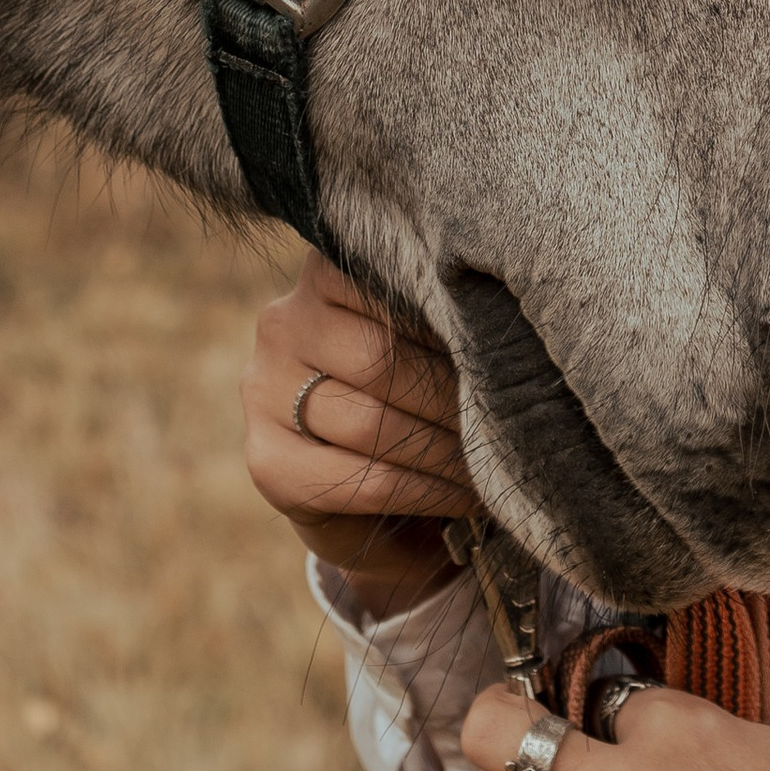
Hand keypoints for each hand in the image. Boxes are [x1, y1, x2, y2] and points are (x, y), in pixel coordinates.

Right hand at [242, 257, 476, 616]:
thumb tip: (504, 337)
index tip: (505, 352)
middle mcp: (282, 324)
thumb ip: (446, 324)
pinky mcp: (267, 463)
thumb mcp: (427, 342)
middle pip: (379, 359)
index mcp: (324, 274)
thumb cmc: (414, 397)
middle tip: (508, 423)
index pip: (388, 287)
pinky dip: (427, 492)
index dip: (451, 324)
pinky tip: (466, 496)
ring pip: (370, 423)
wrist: (368, 494)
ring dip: (447, 452)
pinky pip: (361, 479)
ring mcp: (262, 393)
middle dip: (453, 399)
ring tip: (497, 465)